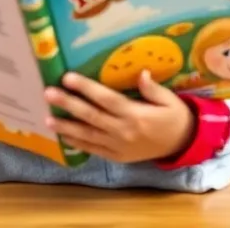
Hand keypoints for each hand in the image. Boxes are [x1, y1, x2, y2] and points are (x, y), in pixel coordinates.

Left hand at [44, 70, 193, 163]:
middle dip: (68, 104)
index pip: (106, 99)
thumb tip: (141, 73)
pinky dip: (77, 143)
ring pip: (88, 135)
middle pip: (91, 116)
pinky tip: (63, 136)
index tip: (68, 78)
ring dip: (66, 127)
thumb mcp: (169, 100)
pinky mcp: (117, 156)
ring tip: (47, 118)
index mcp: (135, 114)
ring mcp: (118, 146)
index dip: (86, 88)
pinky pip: (94, 149)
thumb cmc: (174, 117)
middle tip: (48, 93)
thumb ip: (153, 88)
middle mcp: (123, 131)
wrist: (182, 144)